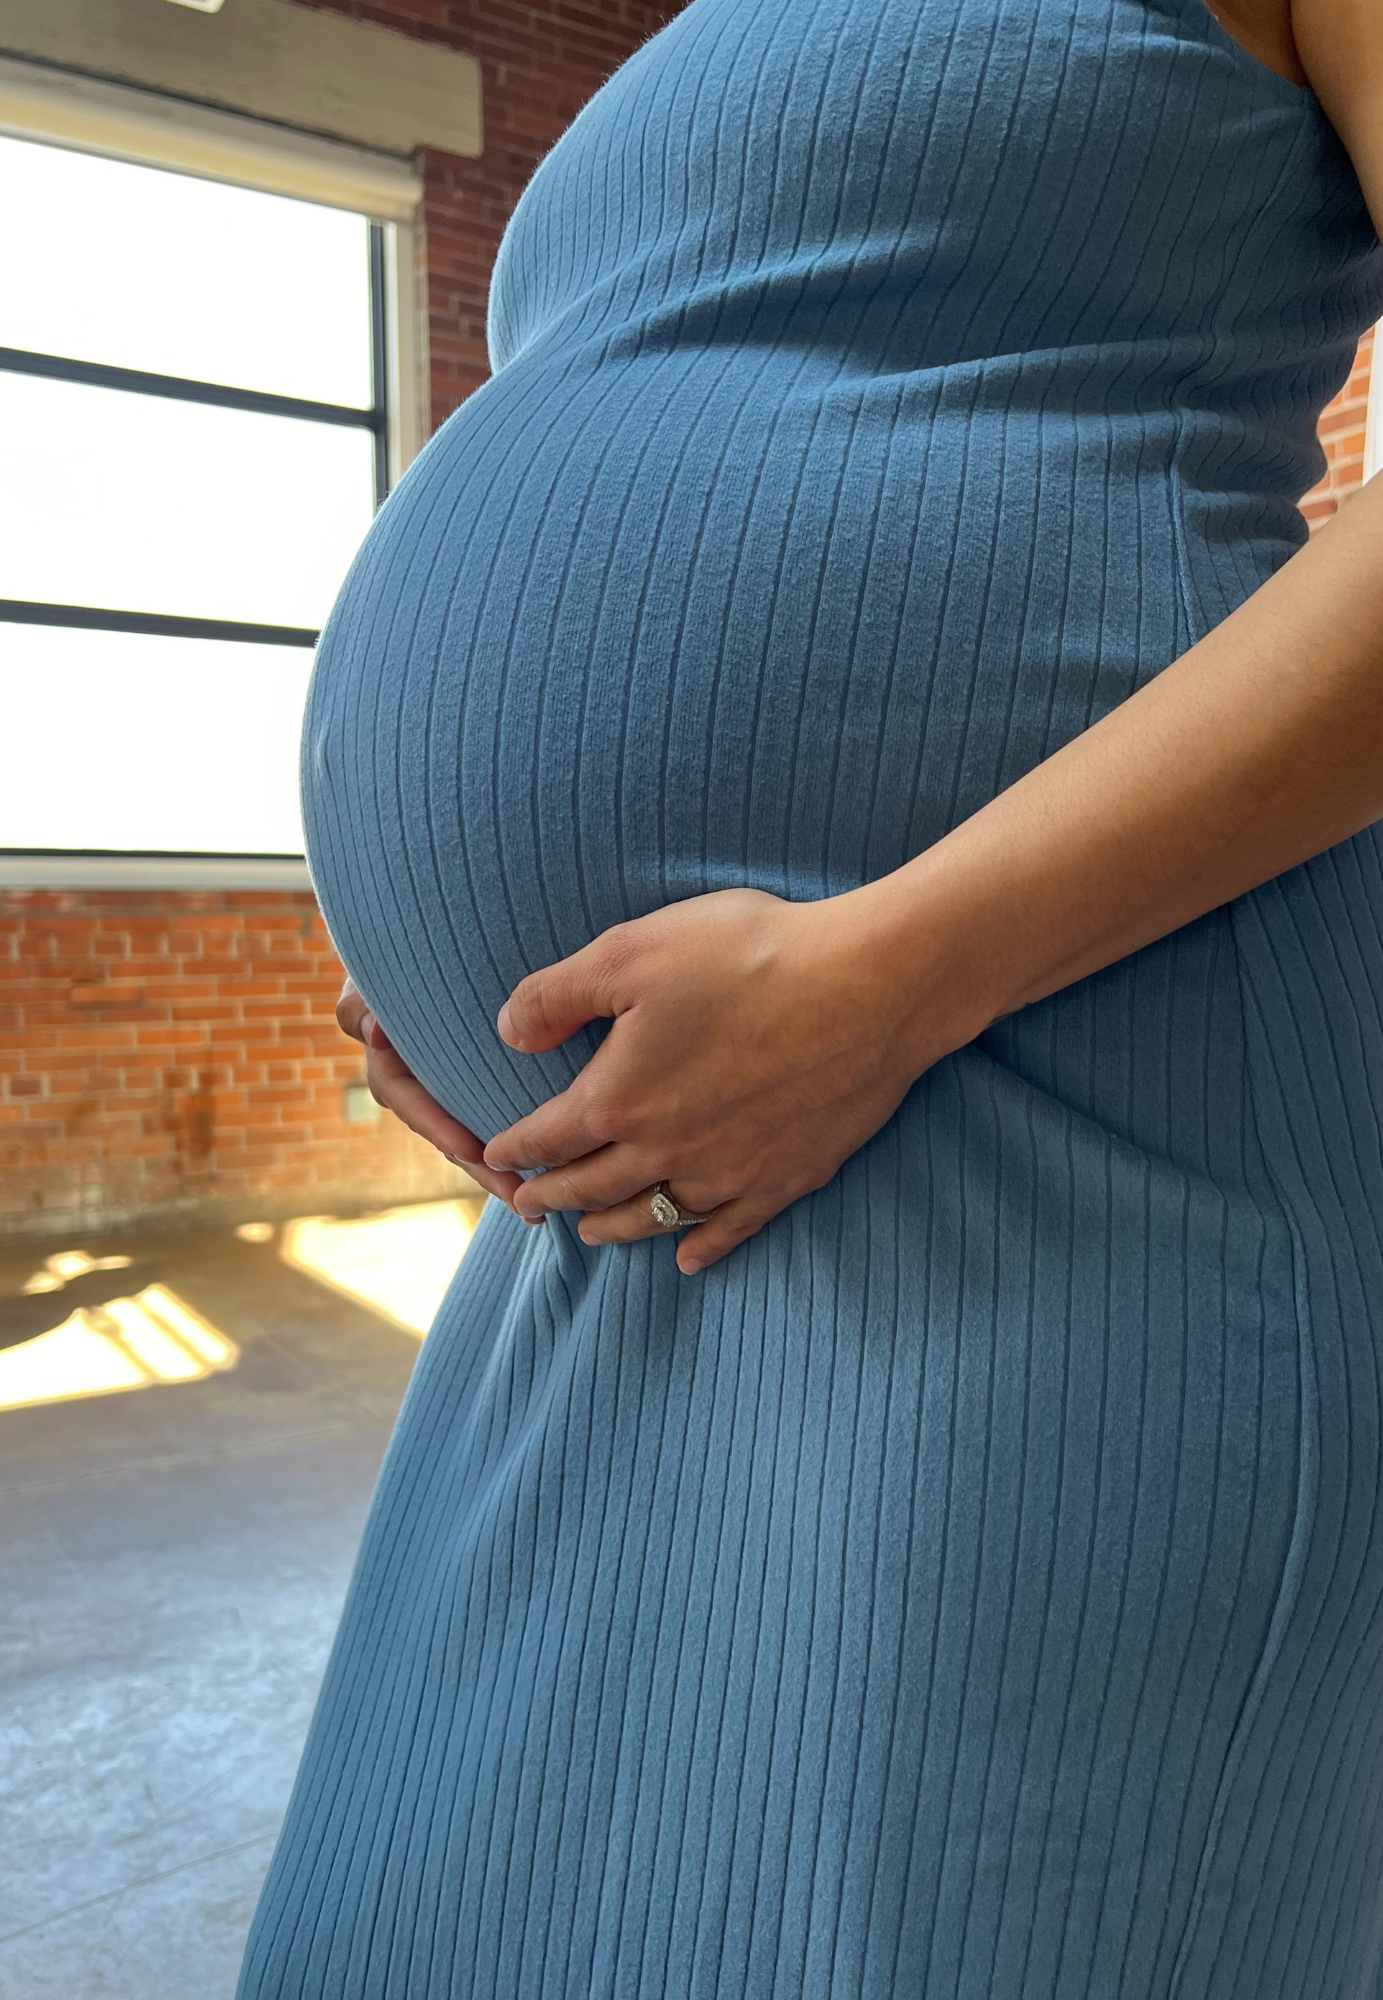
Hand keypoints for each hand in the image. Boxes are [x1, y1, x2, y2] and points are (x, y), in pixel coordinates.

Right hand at [336, 977, 523, 1211]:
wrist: (423, 963)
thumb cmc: (390, 969)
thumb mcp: (364, 987)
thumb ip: (360, 1007)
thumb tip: (375, 1033)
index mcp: (391, 1071)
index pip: (411, 1104)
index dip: (438, 1128)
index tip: (471, 1151)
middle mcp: (420, 1093)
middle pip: (450, 1138)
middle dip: (483, 1169)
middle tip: (519, 1195)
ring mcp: (451, 1097)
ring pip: (476, 1140)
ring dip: (504, 1171)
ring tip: (539, 1199)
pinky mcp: (481, 1093)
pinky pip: (498, 1123)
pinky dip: (523, 1144)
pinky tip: (558, 1169)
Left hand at [482, 886, 978, 1271]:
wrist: (871, 986)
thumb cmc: (750, 956)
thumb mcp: (631, 952)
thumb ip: (554, 995)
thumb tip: (506, 1033)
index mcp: (620, 1098)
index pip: (549, 1136)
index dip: (516, 1148)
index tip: (495, 1157)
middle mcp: (668, 1150)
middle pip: (593, 1187)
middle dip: (553, 1196)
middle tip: (529, 1205)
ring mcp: (731, 1171)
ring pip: (654, 1217)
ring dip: (614, 1227)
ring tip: (591, 1232)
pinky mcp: (788, 1177)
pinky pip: (732, 1228)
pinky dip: (703, 1247)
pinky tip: (689, 1260)